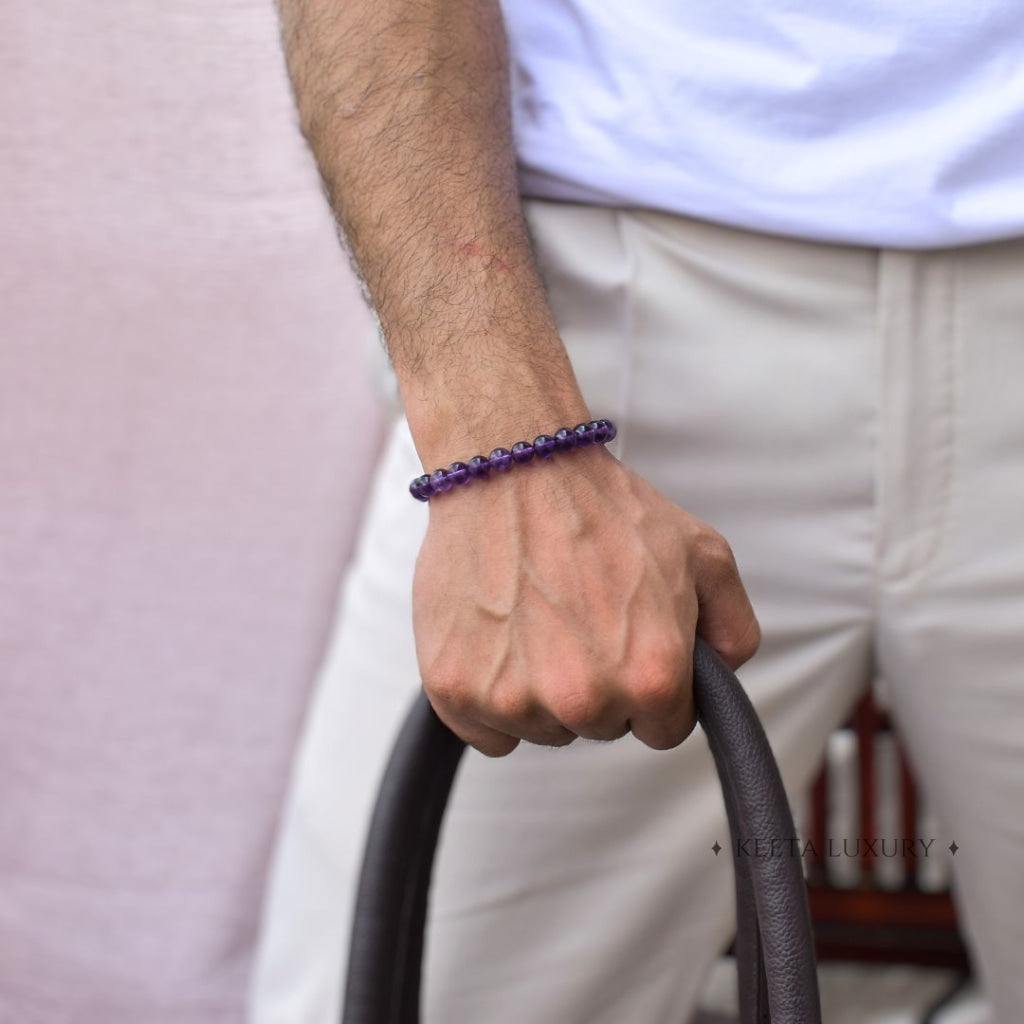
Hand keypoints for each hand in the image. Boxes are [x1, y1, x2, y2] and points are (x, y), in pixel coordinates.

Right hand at [412, 444, 760, 755]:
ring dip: (542, 692)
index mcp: (650, 674)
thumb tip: (721, 676)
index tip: (628, 643)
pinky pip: (487, 733)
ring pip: (542, 731)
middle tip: (579, 617)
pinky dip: (490, 698)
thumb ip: (734, 628)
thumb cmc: (600, 507)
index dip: (651, 684)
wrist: (512, 468)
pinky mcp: (454, 689)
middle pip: (601, 729)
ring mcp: (512, 698)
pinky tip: (499, 640)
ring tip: (535, 618)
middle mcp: (583, 698)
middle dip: (598, 686)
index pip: (664, 729)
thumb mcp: (702, 554)